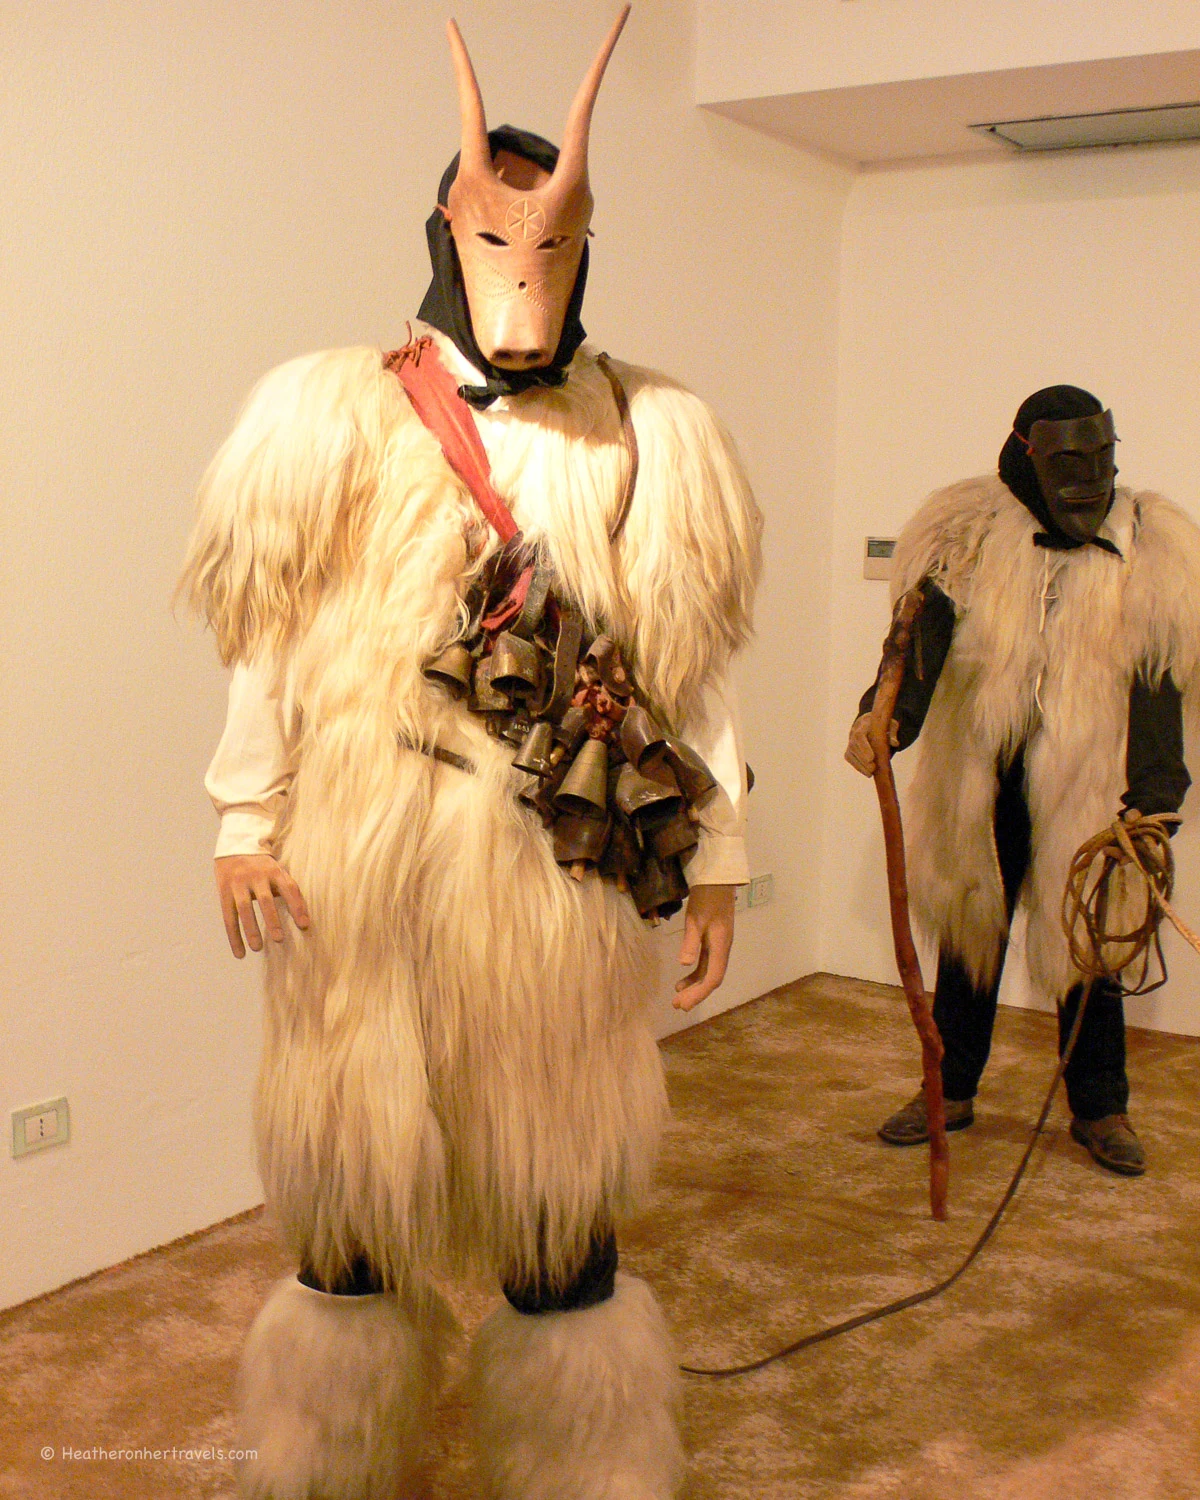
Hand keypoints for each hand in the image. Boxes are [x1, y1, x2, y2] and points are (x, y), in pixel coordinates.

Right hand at [214, 854, 309, 958]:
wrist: (235, 846)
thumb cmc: (263, 866)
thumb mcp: (277, 871)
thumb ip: (288, 890)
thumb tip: (304, 919)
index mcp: (274, 871)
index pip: (289, 888)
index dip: (297, 906)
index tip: (304, 926)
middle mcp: (256, 876)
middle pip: (265, 899)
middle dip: (272, 920)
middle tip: (279, 939)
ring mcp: (238, 883)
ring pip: (244, 909)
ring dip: (251, 930)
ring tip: (257, 948)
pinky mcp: (224, 891)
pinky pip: (228, 917)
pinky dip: (234, 936)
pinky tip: (240, 952)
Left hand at [674, 884, 734, 1011]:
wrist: (717, 880)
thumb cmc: (706, 897)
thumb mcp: (695, 919)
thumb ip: (690, 942)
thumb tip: (684, 964)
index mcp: (720, 945)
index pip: (713, 977)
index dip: (699, 993)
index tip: (683, 1003)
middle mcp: (722, 948)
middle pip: (711, 978)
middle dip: (695, 993)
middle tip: (677, 1005)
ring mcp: (718, 945)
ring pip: (708, 972)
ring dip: (694, 985)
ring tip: (677, 996)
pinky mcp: (713, 940)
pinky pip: (705, 962)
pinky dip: (694, 973)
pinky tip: (682, 980)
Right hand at [845, 712, 897, 776]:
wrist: (869, 722)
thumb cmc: (881, 724)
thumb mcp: (890, 724)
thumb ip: (892, 732)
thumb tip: (895, 743)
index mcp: (864, 723)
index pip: (859, 735)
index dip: (864, 747)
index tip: (871, 758)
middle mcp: (854, 731)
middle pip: (854, 745)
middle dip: (862, 759)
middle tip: (872, 768)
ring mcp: (850, 740)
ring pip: (850, 754)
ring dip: (860, 765)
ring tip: (870, 774)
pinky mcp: (849, 749)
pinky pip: (850, 758)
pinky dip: (858, 767)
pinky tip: (867, 773)